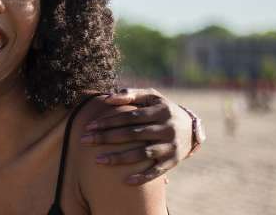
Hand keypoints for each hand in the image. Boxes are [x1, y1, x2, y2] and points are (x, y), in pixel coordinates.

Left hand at [81, 88, 195, 184]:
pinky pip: (156, 172)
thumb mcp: (152, 97)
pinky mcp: (173, 162)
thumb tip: (107, 98)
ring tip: (98, 160)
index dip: (109, 121)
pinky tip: (125, 181)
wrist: (192, 128)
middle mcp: (166, 129)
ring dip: (120, 158)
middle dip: (107, 138)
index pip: (129, 116)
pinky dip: (142, 177)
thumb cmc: (163, 109)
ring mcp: (171, 147)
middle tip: (84, 141)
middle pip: (132, 134)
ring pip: (142, 154)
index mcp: (160, 111)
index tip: (89, 126)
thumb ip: (130, 94)